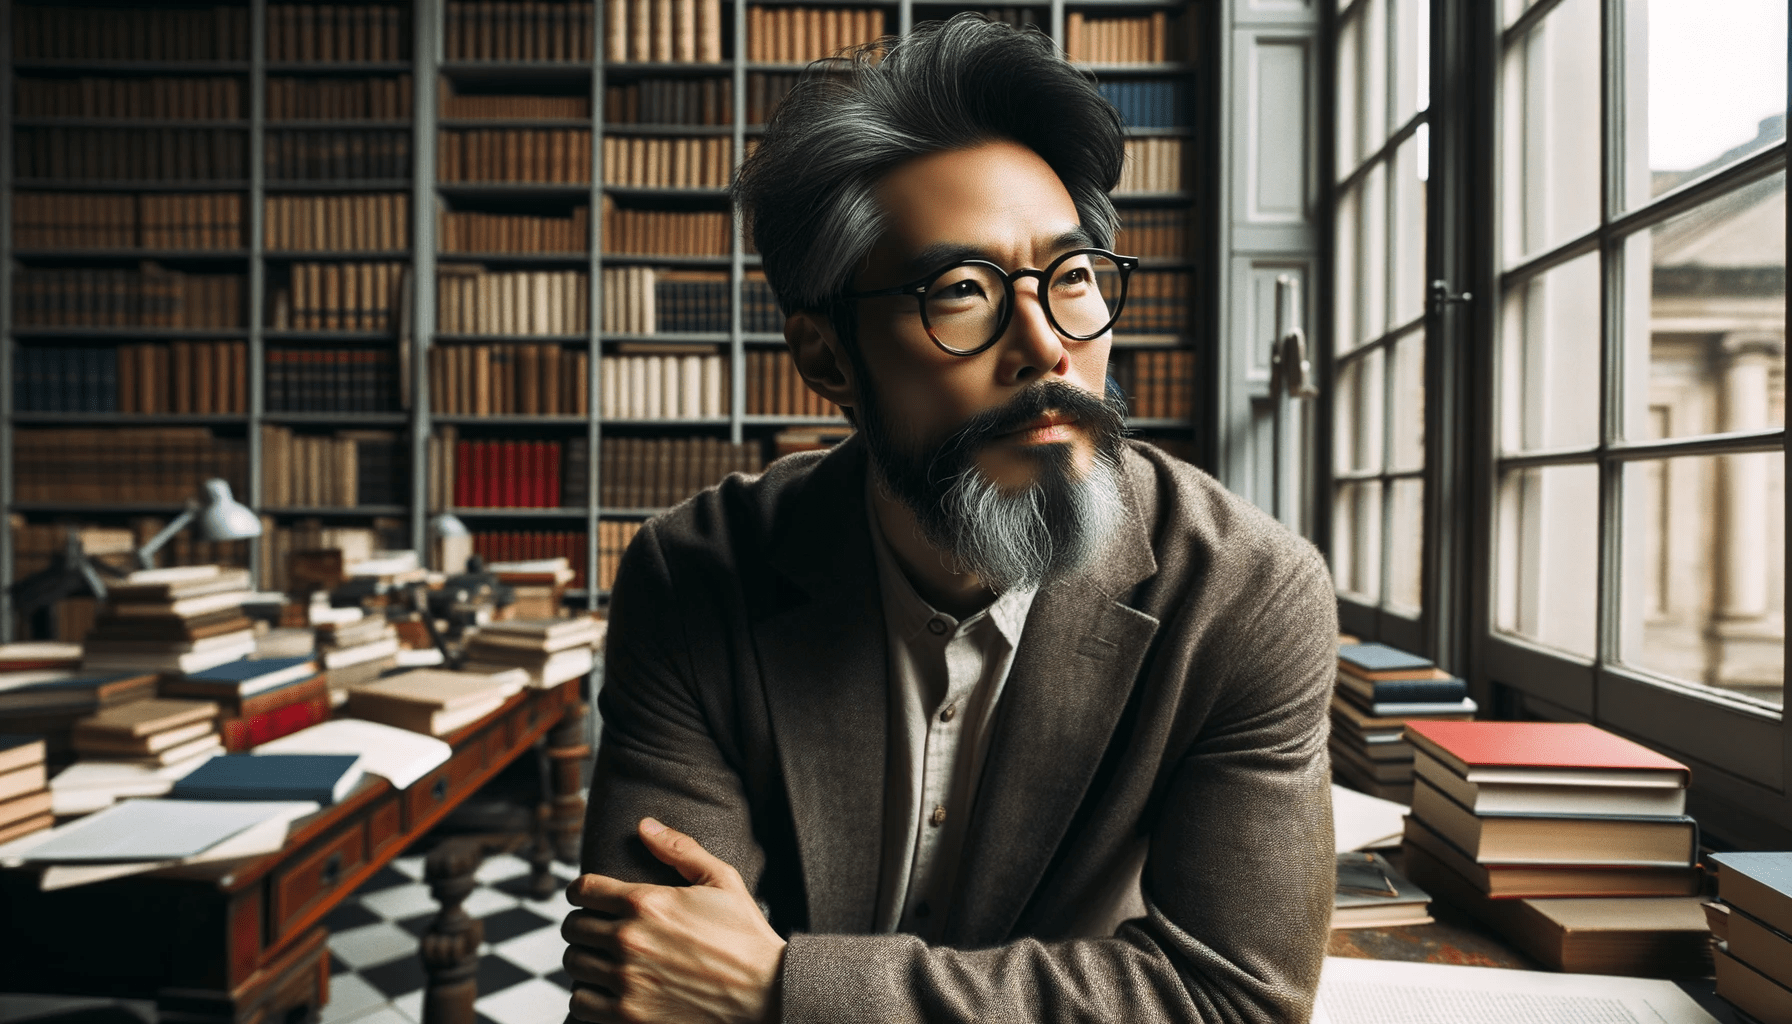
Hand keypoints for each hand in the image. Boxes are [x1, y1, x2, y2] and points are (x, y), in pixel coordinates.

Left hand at [562, 818, 786, 1023]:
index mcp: (647, 903)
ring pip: (573, 965)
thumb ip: (679, 849)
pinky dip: (588, 995)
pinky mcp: (629, 1017)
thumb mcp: (721, 880)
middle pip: (572, 927)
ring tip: (602, 958)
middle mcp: (630, 941)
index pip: (582, 889)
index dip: (582, 890)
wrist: (767, 993)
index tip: (588, 897)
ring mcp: (627, 982)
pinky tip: (606, 989)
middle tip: (598, 929)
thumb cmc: (745, 934)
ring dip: (585, 959)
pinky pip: (581, 1003)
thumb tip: (643, 825)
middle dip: (582, 923)